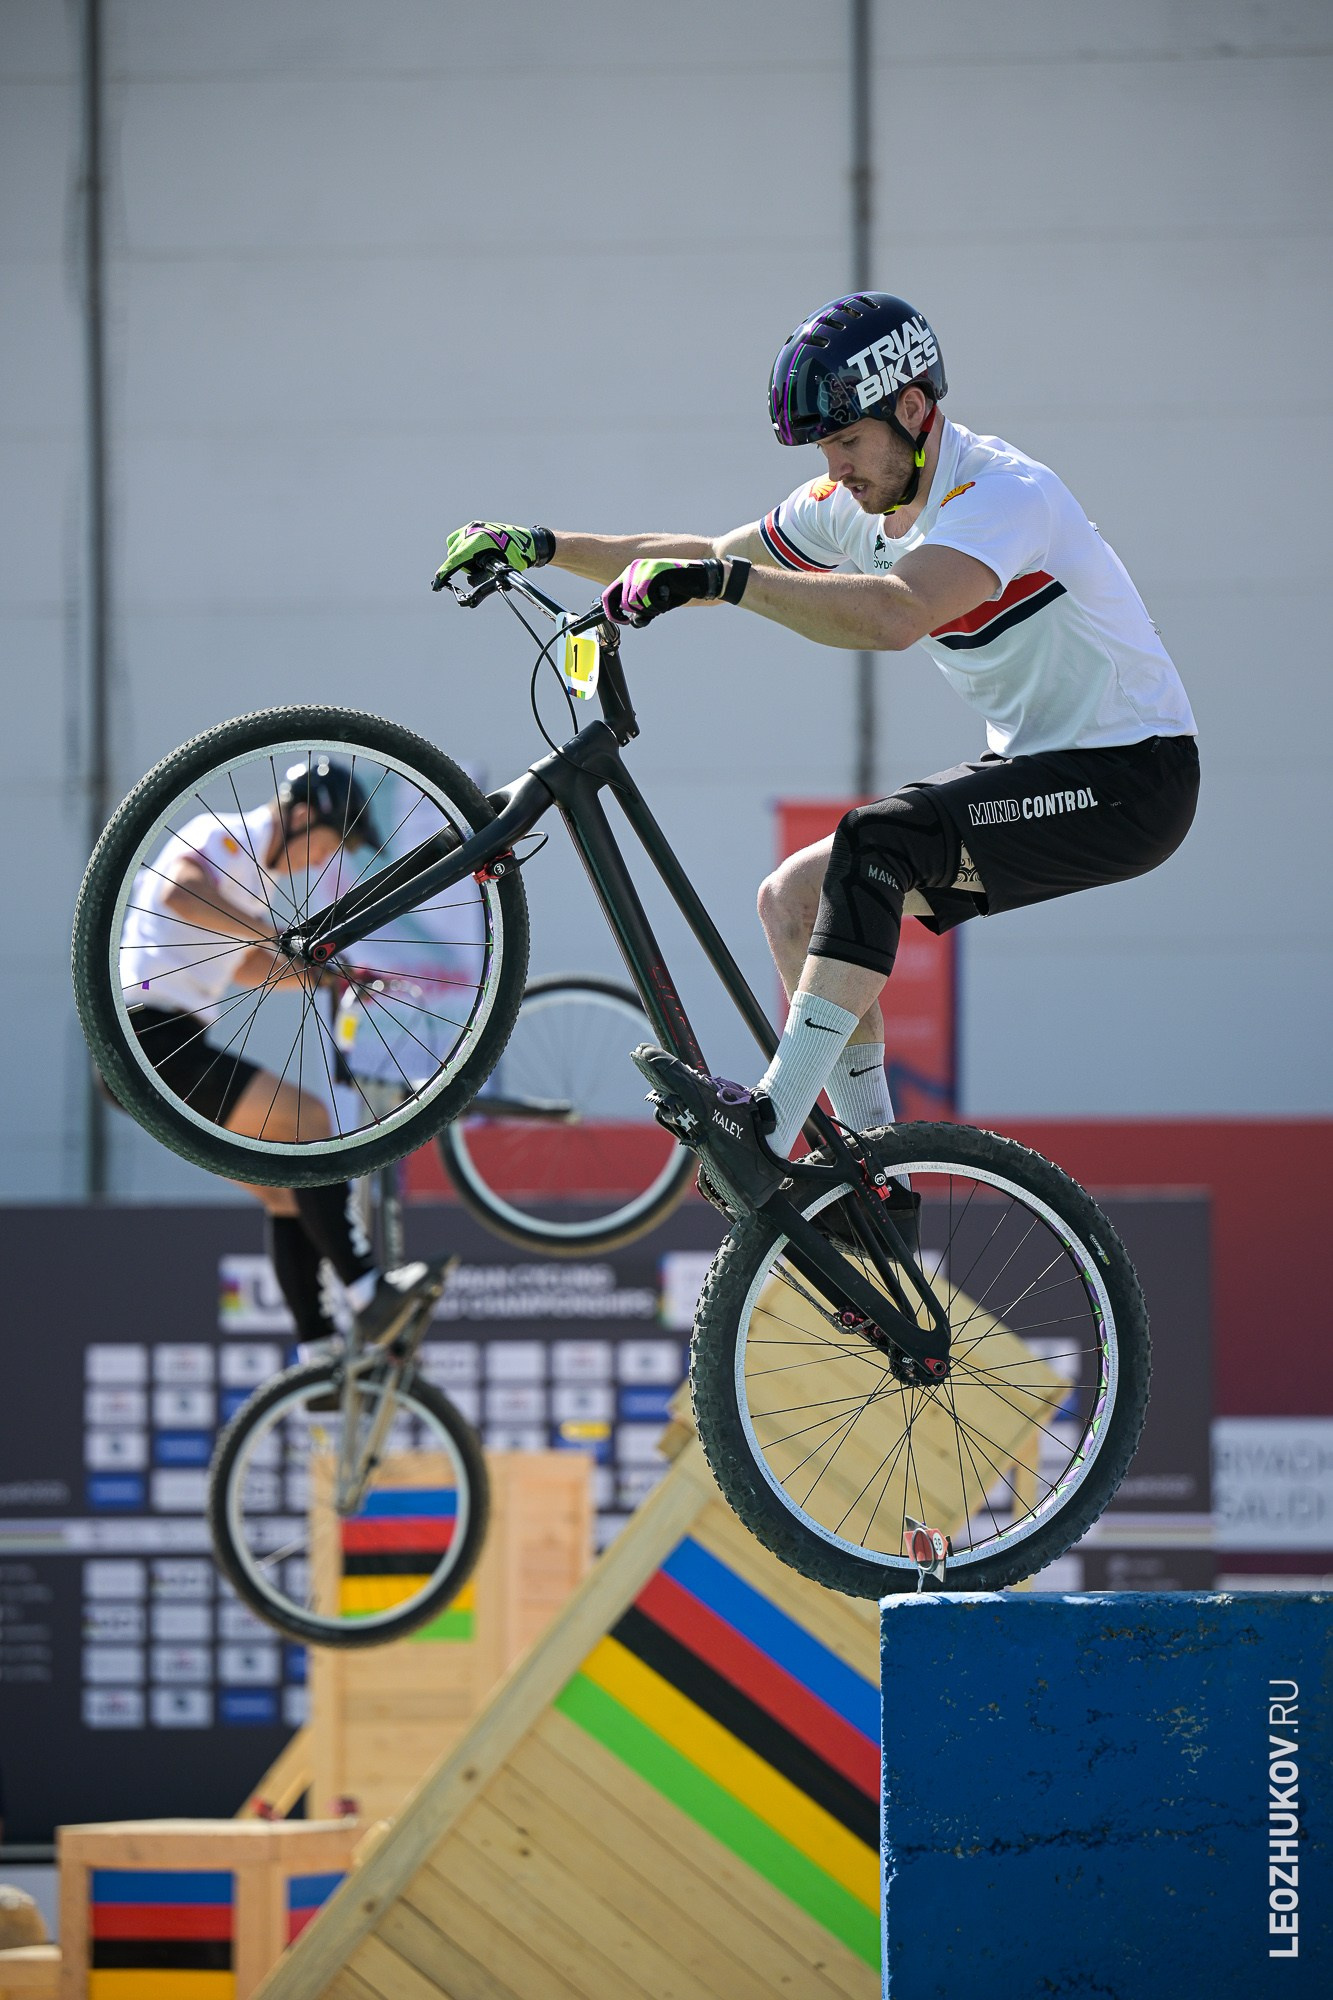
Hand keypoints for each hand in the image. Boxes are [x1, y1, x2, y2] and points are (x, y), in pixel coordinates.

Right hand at [432, 521, 553, 590]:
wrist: (527, 542)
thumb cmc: (517, 556)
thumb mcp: (501, 571)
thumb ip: (484, 579)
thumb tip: (471, 590)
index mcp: (478, 540)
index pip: (456, 558)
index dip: (445, 572)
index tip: (438, 582)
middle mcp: (473, 531)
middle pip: (455, 553)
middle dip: (461, 565)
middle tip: (477, 572)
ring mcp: (473, 527)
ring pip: (454, 545)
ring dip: (461, 556)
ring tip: (477, 563)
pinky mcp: (475, 526)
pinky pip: (459, 538)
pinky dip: (462, 547)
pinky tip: (473, 554)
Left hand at [601, 557, 729, 627]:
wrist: (700, 578)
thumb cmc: (679, 590)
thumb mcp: (657, 602)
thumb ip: (643, 610)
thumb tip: (631, 622)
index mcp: (631, 572)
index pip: (610, 595)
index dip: (613, 612)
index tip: (623, 621)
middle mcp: (633, 568)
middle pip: (625, 603)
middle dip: (642, 612)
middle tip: (658, 608)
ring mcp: (642, 570)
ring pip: (634, 603)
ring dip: (651, 609)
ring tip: (664, 601)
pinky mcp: (652, 573)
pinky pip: (646, 599)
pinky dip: (657, 605)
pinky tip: (668, 597)